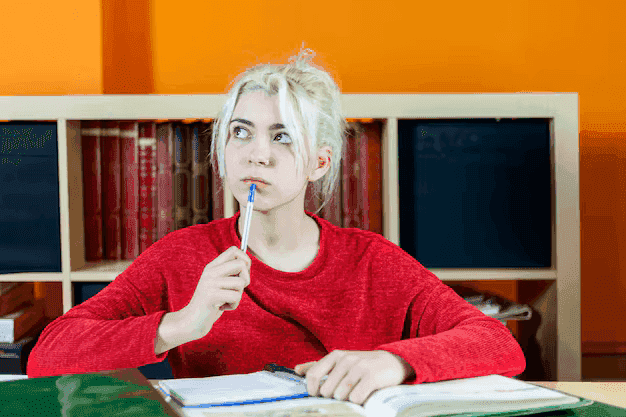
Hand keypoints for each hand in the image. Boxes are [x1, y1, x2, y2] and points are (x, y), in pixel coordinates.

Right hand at [181, 246, 250, 339]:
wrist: (192, 321)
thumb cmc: (211, 303)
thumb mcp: (220, 284)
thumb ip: (230, 273)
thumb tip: (247, 262)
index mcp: (212, 266)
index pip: (234, 250)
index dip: (245, 260)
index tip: (242, 273)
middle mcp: (211, 271)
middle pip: (241, 264)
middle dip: (246, 278)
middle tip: (237, 289)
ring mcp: (210, 283)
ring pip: (241, 282)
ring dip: (239, 295)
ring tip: (227, 300)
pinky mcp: (211, 296)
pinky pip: (236, 296)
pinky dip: (234, 305)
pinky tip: (223, 307)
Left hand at [294, 350, 414, 404]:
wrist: (392, 361)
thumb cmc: (362, 364)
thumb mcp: (339, 361)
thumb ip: (318, 366)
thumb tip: (297, 370)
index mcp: (335, 356)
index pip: (313, 375)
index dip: (312, 389)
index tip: (318, 394)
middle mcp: (346, 359)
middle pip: (327, 390)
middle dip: (334, 396)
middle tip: (345, 391)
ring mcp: (359, 367)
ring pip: (341, 395)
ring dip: (347, 399)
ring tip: (355, 391)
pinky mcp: (371, 377)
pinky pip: (356, 398)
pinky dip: (358, 401)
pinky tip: (363, 395)